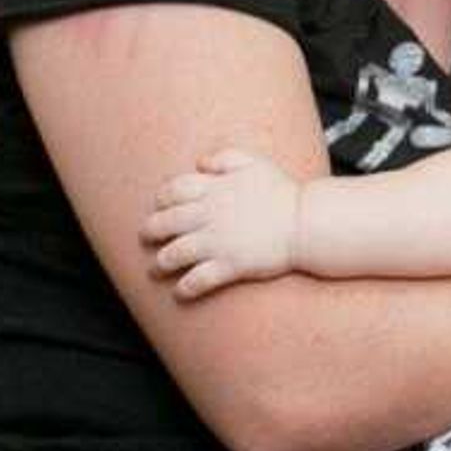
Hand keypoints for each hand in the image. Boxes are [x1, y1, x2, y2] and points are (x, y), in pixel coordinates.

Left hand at [142, 149, 302, 298]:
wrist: (305, 223)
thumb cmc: (282, 192)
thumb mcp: (255, 163)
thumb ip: (225, 157)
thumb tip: (200, 162)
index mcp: (214, 189)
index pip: (174, 191)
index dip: (162, 199)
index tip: (160, 206)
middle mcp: (210, 215)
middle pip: (166, 223)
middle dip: (150, 232)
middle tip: (145, 238)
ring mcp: (218, 242)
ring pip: (176, 254)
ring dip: (162, 262)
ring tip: (157, 269)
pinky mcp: (230, 265)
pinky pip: (199, 280)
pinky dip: (185, 288)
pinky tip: (180, 293)